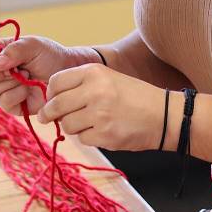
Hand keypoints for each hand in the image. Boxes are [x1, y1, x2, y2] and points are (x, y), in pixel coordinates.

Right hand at [0, 35, 82, 115]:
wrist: (65, 74)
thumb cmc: (49, 56)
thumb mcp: (34, 45)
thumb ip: (15, 49)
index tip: (6, 54)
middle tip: (16, 69)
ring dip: (12, 82)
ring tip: (27, 76)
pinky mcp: (8, 105)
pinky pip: (4, 101)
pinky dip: (19, 94)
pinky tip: (29, 88)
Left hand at [37, 63, 166, 151]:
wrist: (163, 114)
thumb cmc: (134, 96)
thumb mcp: (108, 78)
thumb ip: (81, 85)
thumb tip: (50, 100)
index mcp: (94, 72)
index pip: (56, 82)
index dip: (50, 93)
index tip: (51, 99)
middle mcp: (94, 91)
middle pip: (56, 105)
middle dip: (49, 113)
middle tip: (47, 117)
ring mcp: (98, 114)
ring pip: (67, 125)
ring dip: (73, 126)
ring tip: (89, 122)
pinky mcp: (104, 135)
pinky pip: (82, 139)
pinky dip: (88, 137)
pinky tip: (102, 130)